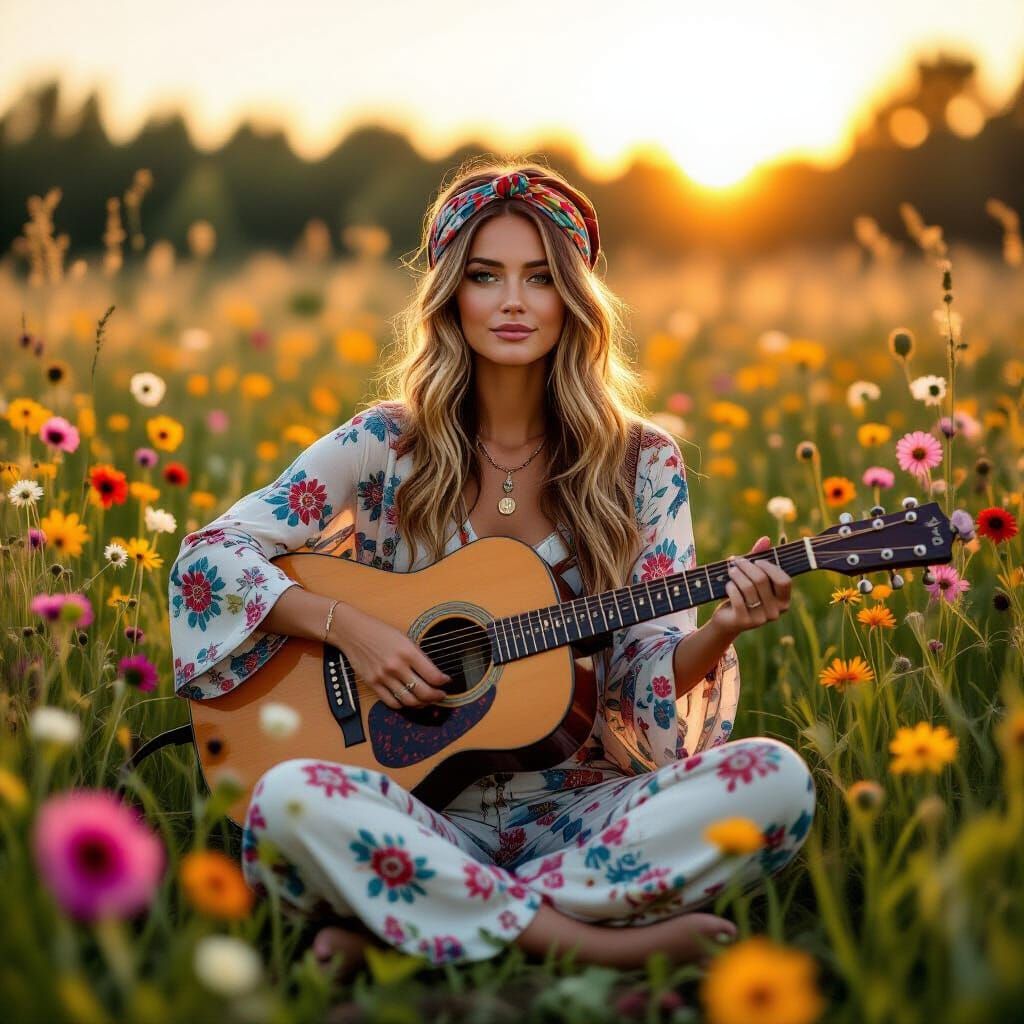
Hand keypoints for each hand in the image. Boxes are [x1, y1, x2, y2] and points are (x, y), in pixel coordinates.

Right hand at [329, 605, 450, 709]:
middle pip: (423, 692)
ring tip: (427, 700)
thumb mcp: (404, 638)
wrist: (353, 632)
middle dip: (436, 696)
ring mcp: (383, 677)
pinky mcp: (372, 684)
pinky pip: (391, 702)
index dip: (443, 682)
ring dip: (422, 703)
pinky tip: (408, 700)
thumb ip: (417, 655)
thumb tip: (432, 673)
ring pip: (409, 701)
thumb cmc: (379, 631)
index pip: (433, 675)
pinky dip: (403, 705)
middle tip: (441, 695)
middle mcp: (396, 666)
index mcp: (408, 652)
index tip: (447, 681)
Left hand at [708, 535, 791, 639]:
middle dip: (746, 566)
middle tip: (736, 561)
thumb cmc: (744, 594)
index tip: (756, 560)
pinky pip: (737, 597)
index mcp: (784, 601)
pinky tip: (728, 585)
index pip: (784, 580)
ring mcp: (761, 619)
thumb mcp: (751, 576)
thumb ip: (759, 558)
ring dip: (736, 574)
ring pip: (747, 587)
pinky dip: (730, 587)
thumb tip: (766, 539)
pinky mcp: (744, 622)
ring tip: (730, 570)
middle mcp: (776, 612)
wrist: (728, 620)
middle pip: (761, 580)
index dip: (770, 567)